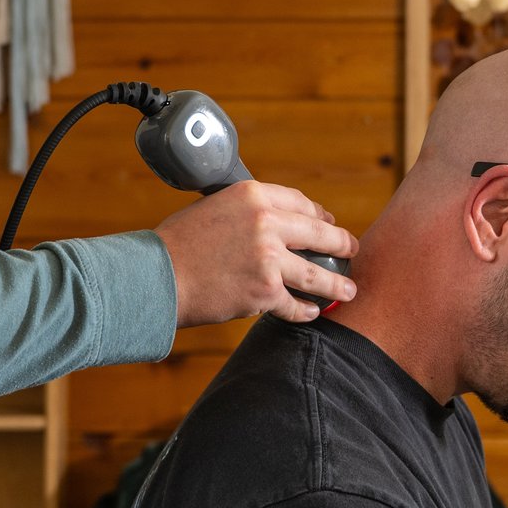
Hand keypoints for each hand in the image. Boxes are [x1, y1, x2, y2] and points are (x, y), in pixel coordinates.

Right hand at [154, 182, 357, 325]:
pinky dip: (305, 311)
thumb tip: (272, 224)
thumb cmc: (178, 244)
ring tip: (349, 291)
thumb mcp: (213, 207)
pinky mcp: (265, 292)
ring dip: (337, 285)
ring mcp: (269, 259)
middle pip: (320, 233)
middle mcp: (266, 222)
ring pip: (317, 274)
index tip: (328, 221)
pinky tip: (312, 313)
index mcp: (253, 195)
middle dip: (342, 244)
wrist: (156, 276)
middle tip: (352, 251)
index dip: (320, 214)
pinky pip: (295, 304)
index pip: (301, 202)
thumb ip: (246, 212)